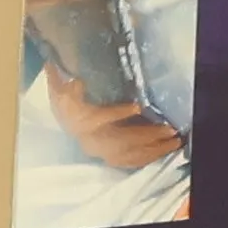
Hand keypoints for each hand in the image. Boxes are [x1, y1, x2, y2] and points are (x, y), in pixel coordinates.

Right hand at [45, 64, 181, 170]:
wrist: (63, 124)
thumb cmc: (66, 103)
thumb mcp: (60, 89)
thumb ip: (60, 79)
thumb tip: (53, 65)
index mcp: (82, 121)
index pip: (99, 118)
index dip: (117, 113)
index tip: (136, 106)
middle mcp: (93, 140)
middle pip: (122, 140)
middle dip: (148, 136)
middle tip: (169, 129)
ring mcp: (103, 151)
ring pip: (131, 154)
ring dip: (154, 148)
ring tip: (174, 140)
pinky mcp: (111, 157)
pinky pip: (132, 161)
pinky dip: (150, 157)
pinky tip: (166, 150)